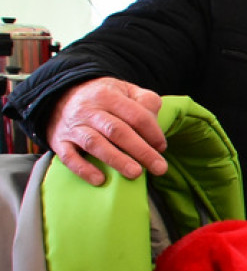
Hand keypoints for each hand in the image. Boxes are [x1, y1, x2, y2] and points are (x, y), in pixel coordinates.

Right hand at [46, 77, 167, 186]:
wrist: (60, 96)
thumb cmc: (103, 98)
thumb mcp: (125, 90)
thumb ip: (145, 101)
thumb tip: (155, 122)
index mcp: (108, 96)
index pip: (136, 115)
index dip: (153, 132)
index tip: (162, 147)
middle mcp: (89, 110)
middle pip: (117, 131)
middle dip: (141, 151)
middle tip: (159, 168)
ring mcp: (73, 126)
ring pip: (95, 143)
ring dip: (116, 160)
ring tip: (136, 173)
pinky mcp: (59, 141)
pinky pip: (69, 157)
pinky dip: (83, 169)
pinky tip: (100, 180)